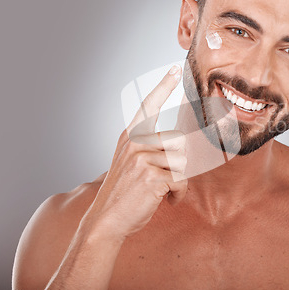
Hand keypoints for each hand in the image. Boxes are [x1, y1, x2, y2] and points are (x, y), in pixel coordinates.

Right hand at [85, 64, 187, 239]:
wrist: (106, 220)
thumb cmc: (124, 192)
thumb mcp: (131, 163)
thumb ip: (149, 149)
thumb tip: (181, 144)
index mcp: (130, 136)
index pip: (148, 105)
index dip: (163, 86)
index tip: (175, 69)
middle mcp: (134, 142)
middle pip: (179, 140)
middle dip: (180, 163)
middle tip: (169, 179)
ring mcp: (142, 158)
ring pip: (182, 161)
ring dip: (180, 180)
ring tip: (166, 191)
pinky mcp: (152, 175)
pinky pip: (181, 180)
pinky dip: (179, 194)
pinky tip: (168, 201)